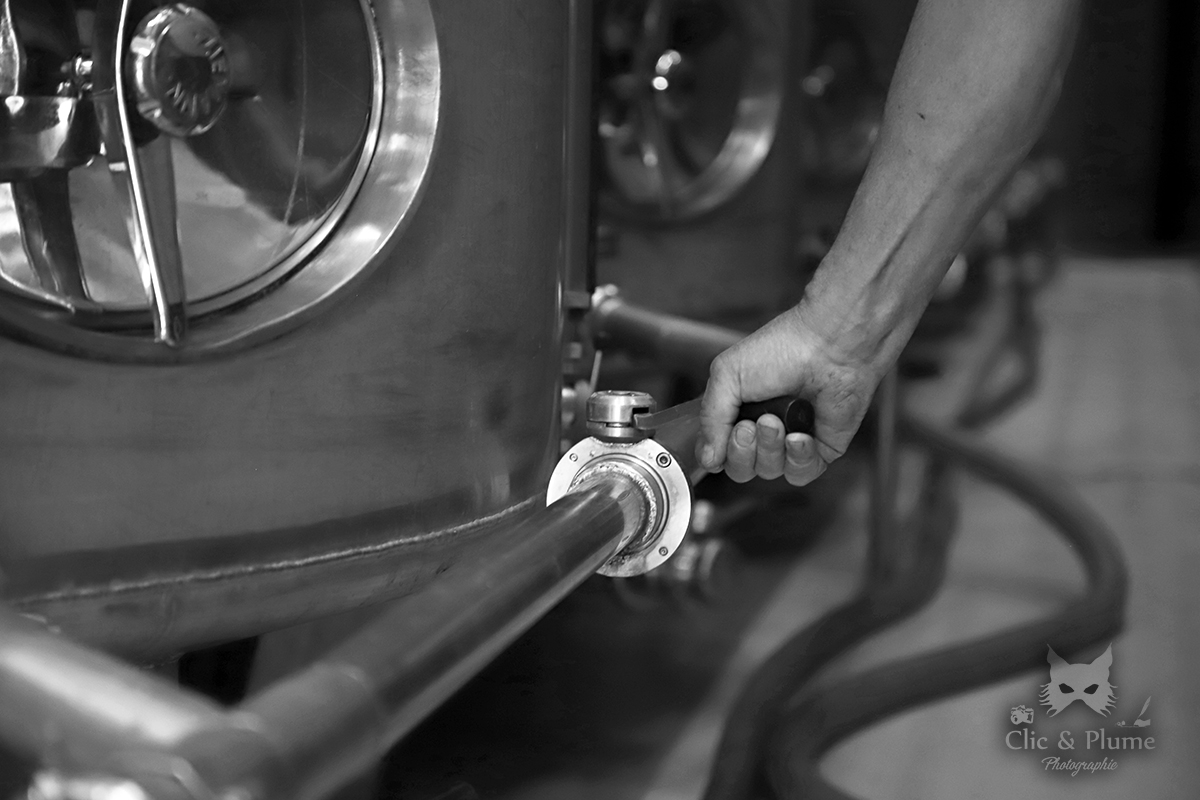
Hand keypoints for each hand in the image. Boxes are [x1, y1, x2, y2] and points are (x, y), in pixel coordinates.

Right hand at [695, 304, 880, 484]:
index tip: (730, 429)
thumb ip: (710, 420)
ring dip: (770, 448)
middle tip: (750, 425)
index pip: (719, 451)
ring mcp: (792, 440)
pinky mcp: (820, 449)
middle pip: (741, 468)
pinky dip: (797, 458)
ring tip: (778, 421)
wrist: (829, 345)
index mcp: (739, 410)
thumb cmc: (781, 349)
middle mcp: (764, 429)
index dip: (720, 449)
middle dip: (743, 451)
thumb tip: (707, 460)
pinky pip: (800, 473)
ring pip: (769, 471)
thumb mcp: (727, 376)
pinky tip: (801, 435)